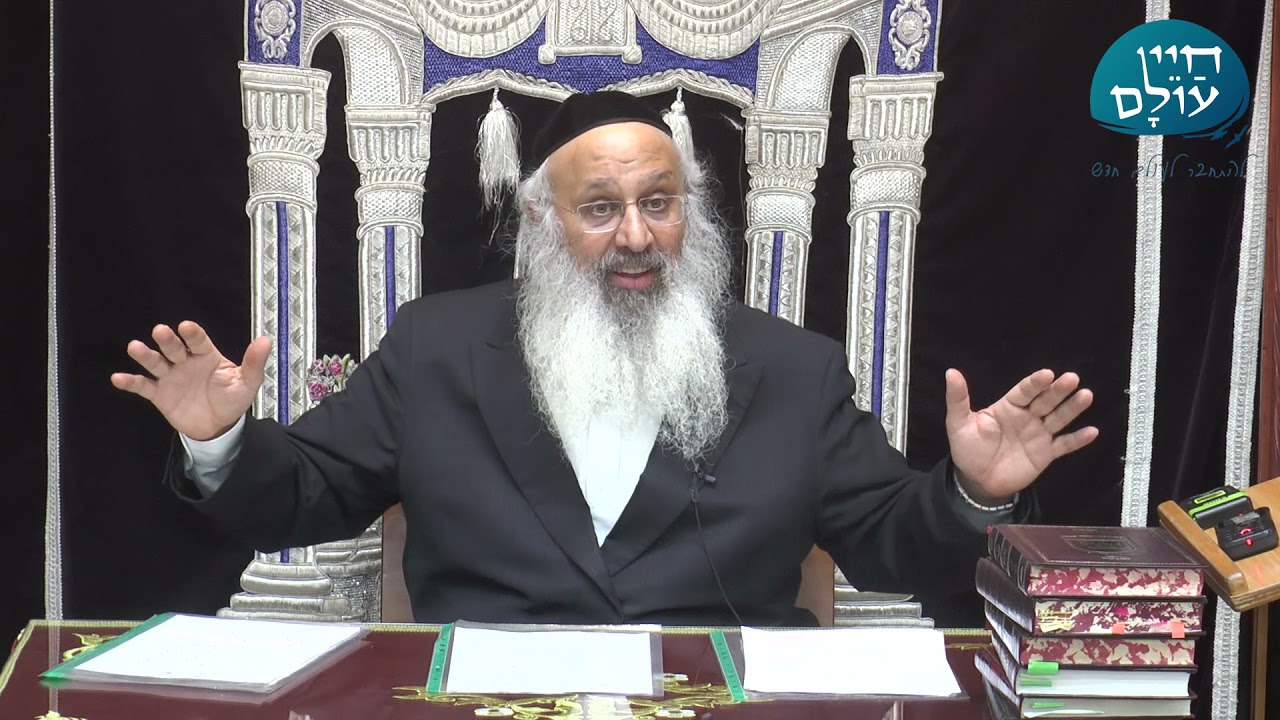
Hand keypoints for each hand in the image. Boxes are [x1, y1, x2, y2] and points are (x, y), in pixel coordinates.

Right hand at [111, 322, 270, 440]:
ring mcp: (171, 377)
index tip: (187, 327)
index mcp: (207, 356)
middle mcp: (186, 362)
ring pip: (156, 363)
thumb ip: (254, 363)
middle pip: (174, 348)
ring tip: (135, 347)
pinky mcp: (159, 394)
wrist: (219, 427)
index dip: (193, 334)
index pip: (199, 341)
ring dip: (145, 355)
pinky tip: (118, 378)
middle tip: (160, 331)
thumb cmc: (232, 399)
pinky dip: (130, 382)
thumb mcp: (247, 382)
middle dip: (168, 340)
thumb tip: (266, 340)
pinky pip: (143, 386)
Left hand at [945, 368, 1098, 503]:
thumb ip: (958, 399)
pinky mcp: (1045, 454)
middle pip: (1045, 400)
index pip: (1024, 391)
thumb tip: (951, 372)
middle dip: (1058, 390)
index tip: (1047, 374)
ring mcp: (1038, 435)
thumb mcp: (958, 423)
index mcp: (1007, 407)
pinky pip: (1064, 445)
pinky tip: (1092, 431)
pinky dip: (1077, 439)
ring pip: (1058, 418)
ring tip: (1086, 395)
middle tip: (1072, 378)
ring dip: (1072, 408)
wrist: (976, 481)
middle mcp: (1026, 417)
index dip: (1035, 383)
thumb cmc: (967, 448)